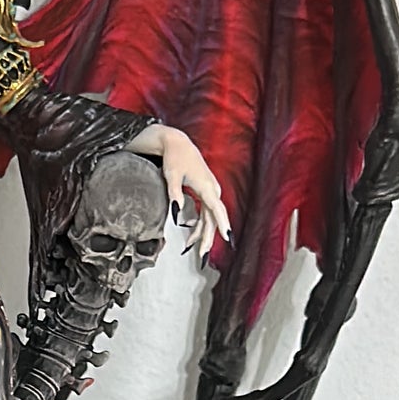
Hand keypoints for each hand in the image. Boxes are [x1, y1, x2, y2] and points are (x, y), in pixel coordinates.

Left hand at [158, 126, 230, 262]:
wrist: (178, 144)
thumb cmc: (175, 158)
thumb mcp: (171, 176)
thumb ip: (174, 195)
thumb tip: (176, 215)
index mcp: (206, 186)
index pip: (217, 209)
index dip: (223, 224)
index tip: (227, 237)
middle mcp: (212, 190)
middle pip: (214, 218)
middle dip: (208, 237)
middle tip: (201, 255)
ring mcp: (210, 191)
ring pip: (210, 218)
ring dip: (203, 234)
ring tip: (194, 250)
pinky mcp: (206, 192)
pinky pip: (206, 213)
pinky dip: (200, 225)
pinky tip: (192, 237)